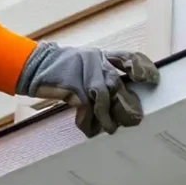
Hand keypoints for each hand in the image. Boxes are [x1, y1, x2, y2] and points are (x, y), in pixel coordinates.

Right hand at [15, 42, 159, 136]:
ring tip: (110, 129)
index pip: (128, 58)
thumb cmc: (59, 71)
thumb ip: (100, 77)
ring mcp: (84, 72)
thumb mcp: (82, 66)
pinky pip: (87, 107)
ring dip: (108, 117)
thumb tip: (118, 100)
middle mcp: (96, 60)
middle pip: (117, 83)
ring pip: (104, 96)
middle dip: (127, 103)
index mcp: (101, 55)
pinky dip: (88, 121)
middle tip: (136, 118)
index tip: (151, 80)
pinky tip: (88, 129)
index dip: (142, 68)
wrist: (34, 66)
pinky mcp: (73, 85)